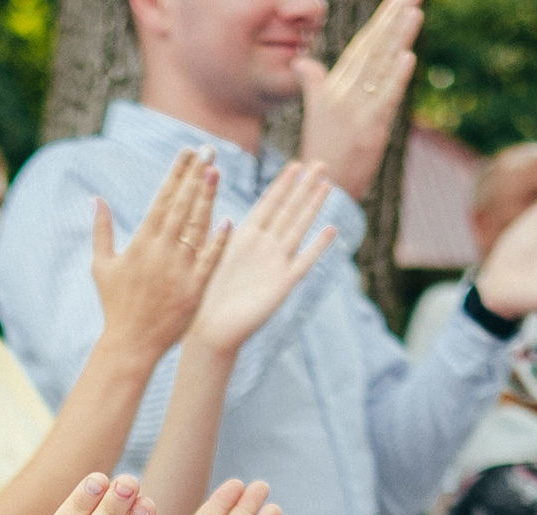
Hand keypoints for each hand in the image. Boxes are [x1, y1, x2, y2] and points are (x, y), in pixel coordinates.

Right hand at [89, 148, 224, 365]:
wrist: (131, 344)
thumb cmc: (115, 305)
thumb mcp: (102, 266)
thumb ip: (101, 230)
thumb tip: (96, 199)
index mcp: (141, 243)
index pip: (163, 199)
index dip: (177, 174)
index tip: (188, 152)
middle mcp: (162, 252)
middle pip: (182, 206)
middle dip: (196, 175)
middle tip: (209, 150)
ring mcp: (180, 269)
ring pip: (198, 226)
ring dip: (208, 198)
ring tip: (217, 171)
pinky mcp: (195, 288)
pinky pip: (210, 259)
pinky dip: (219, 240)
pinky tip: (228, 219)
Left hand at [188, 162, 337, 354]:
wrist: (211, 328)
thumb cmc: (205, 293)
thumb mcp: (211, 252)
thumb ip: (218, 228)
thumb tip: (209, 205)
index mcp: (245, 236)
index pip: (269, 203)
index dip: (283, 184)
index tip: (296, 164)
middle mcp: (264, 246)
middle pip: (288, 210)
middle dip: (304, 187)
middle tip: (321, 163)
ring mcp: (276, 264)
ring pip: (298, 229)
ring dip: (312, 207)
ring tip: (327, 185)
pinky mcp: (282, 284)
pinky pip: (303, 262)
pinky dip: (316, 247)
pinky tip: (330, 230)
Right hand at [294, 0, 419, 202]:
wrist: (321, 191)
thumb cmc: (321, 154)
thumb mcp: (316, 115)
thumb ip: (314, 84)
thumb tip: (302, 62)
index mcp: (335, 87)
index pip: (361, 47)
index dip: (380, 23)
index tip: (397, 2)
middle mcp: (345, 94)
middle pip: (372, 49)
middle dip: (391, 19)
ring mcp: (358, 111)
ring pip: (380, 68)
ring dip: (398, 38)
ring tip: (414, 10)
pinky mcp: (369, 130)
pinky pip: (384, 99)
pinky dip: (396, 78)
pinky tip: (407, 56)